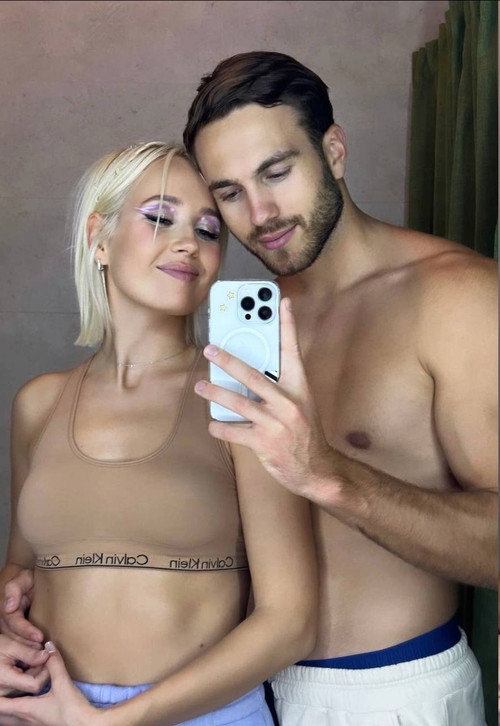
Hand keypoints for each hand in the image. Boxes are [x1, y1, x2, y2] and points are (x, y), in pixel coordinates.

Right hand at [0, 634, 48, 696]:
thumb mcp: (10, 646)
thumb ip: (29, 653)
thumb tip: (47, 656)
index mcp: (5, 679)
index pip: (35, 685)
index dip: (44, 671)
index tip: (47, 658)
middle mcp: (3, 692)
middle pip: (32, 686)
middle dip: (39, 670)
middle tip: (39, 655)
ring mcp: (2, 696)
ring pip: (27, 687)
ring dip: (32, 673)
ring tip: (27, 660)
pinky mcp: (3, 694)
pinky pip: (19, 688)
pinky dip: (24, 677)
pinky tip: (20, 666)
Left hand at [0, 642, 100, 725]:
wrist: (85, 725)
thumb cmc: (71, 709)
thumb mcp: (62, 683)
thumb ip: (54, 663)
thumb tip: (48, 646)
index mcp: (26, 709)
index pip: (2, 705)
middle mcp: (27, 719)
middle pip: (4, 716)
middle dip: (1, 704)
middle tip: (1, 693)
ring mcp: (35, 724)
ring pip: (14, 720)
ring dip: (11, 710)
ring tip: (11, 699)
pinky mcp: (44, 725)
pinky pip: (25, 721)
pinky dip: (22, 713)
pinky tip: (30, 705)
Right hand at [1, 570, 43, 646]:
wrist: (37, 582)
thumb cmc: (31, 579)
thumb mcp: (23, 578)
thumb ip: (14, 588)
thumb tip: (9, 607)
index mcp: (7, 607)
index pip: (13, 622)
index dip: (26, 630)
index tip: (39, 636)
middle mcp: (6, 619)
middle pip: (12, 636)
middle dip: (27, 644)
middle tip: (43, 651)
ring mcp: (10, 626)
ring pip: (14, 642)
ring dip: (28, 649)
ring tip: (43, 653)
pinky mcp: (18, 631)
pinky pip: (19, 642)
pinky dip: (29, 649)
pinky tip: (39, 654)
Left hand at [194, 298, 335, 495]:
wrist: (316, 468)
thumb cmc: (304, 433)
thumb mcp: (300, 404)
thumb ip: (279, 387)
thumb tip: (248, 372)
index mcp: (299, 387)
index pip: (293, 350)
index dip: (288, 325)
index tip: (282, 302)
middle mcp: (289, 402)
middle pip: (254, 375)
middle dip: (228, 361)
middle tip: (210, 350)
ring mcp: (277, 423)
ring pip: (239, 402)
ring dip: (216, 393)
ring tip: (200, 387)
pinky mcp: (265, 442)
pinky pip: (235, 431)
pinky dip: (221, 427)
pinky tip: (213, 424)